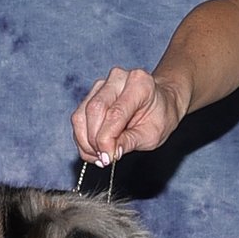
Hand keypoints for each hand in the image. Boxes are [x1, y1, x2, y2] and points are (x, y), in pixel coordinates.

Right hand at [72, 67, 188, 164]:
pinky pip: (79, 117)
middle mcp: (118, 78)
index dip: (106, 139)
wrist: (160, 103)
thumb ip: (130, 142)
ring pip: (81, 114)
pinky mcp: (92, 93)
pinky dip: (82, 137)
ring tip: (99, 156)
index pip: (115, 113)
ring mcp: (102, 84)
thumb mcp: (152, 134)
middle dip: (94, 140)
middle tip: (103, 159)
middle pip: (94, 110)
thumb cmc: (159, 117)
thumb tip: (109, 154)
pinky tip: (94, 149)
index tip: (107, 158)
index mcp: (139, 84)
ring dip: (85, 141)